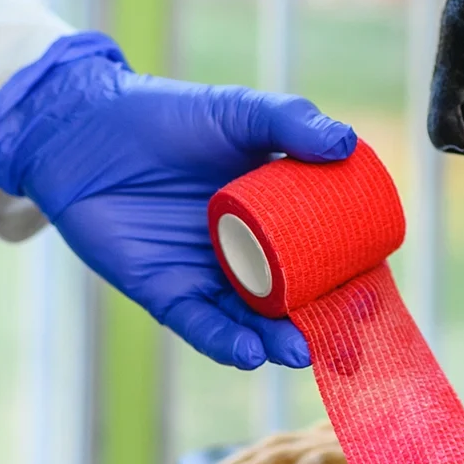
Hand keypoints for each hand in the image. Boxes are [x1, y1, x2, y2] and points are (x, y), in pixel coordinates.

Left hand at [0, 32, 355, 367]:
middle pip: (295, 299)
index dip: (353, 277)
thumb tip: (347, 144)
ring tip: (301, 351)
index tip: (376, 292)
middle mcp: (247, 252)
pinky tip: (251, 352)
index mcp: (276, 214)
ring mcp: (208, 274)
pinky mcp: (167, 293)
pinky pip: (201, 325)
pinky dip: (226, 341)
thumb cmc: (167, 116)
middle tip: (351, 344)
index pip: (325, 254)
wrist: (87, 129)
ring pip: (251, 321)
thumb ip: (291, 121)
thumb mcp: (238, 112)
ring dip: (278, 342)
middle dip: (323, 327)